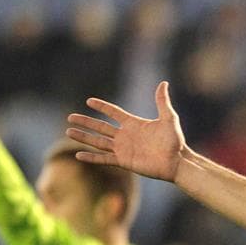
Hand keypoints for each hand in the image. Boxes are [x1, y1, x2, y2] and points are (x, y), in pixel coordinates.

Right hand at [67, 81, 185, 182]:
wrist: (177, 162)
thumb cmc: (175, 141)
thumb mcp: (169, 118)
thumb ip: (162, 102)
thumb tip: (163, 83)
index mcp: (134, 124)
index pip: (113, 112)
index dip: (102, 107)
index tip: (88, 101)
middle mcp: (125, 136)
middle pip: (101, 127)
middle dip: (86, 122)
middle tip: (70, 117)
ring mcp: (123, 149)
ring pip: (98, 141)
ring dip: (83, 137)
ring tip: (68, 132)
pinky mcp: (124, 161)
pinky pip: (104, 159)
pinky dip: (91, 158)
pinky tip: (78, 155)